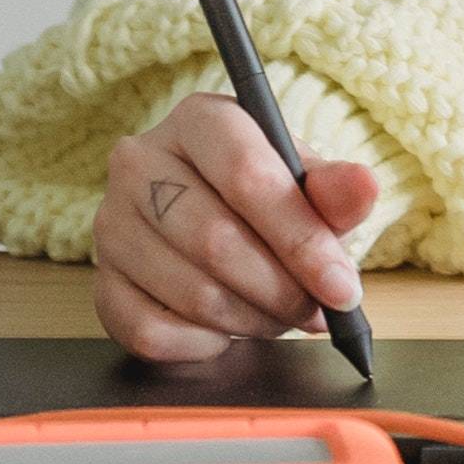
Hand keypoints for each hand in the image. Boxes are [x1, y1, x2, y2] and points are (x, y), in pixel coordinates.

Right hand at [92, 90, 379, 364]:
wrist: (216, 214)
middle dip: (280, 290)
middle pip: (215, 240)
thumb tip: (363, 187)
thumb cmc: (265, 196)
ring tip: (279, 316)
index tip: (342, 288)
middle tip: (314, 311)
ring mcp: (111, 224)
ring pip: (188, 291)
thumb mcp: (306, 181)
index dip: (301, 240)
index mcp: (200, 119)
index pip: (247, 176)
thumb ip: (335, 189)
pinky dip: (203, 344)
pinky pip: (150, 331)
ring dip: (250, 320)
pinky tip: (228, 330)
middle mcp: (140, 162)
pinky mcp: (101, 280)